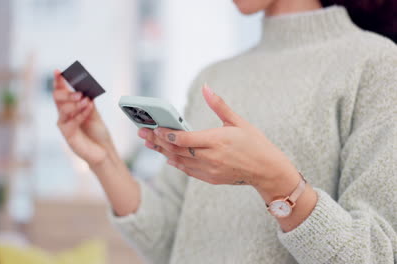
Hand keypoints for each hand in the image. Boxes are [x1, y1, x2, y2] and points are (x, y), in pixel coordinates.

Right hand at [53, 70, 113, 166]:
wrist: (104, 151)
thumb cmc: (97, 133)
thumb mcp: (94, 113)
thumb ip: (88, 102)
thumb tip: (84, 88)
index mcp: (69, 107)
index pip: (60, 91)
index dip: (58, 81)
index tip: (58, 71)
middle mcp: (64, 115)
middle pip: (57, 99)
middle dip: (67, 93)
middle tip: (79, 93)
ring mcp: (64, 125)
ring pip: (63, 109)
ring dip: (75, 103)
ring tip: (86, 101)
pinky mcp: (68, 135)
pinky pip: (71, 122)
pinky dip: (80, 114)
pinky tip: (88, 108)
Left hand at [138, 84, 299, 199]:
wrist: (267, 171)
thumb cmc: (255, 143)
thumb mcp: (238, 122)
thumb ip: (219, 105)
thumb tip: (206, 87)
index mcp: (217, 141)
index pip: (185, 139)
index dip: (167, 134)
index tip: (154, 127)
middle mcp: (211, 157)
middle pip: (177, 150)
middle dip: (157, 141)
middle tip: (142, 133)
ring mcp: (209, 170)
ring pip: (179, 161)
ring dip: (162, 152)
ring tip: (149, 143)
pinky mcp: (210, 178)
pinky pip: (187, 170)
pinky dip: (175, 162)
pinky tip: (167, 156)